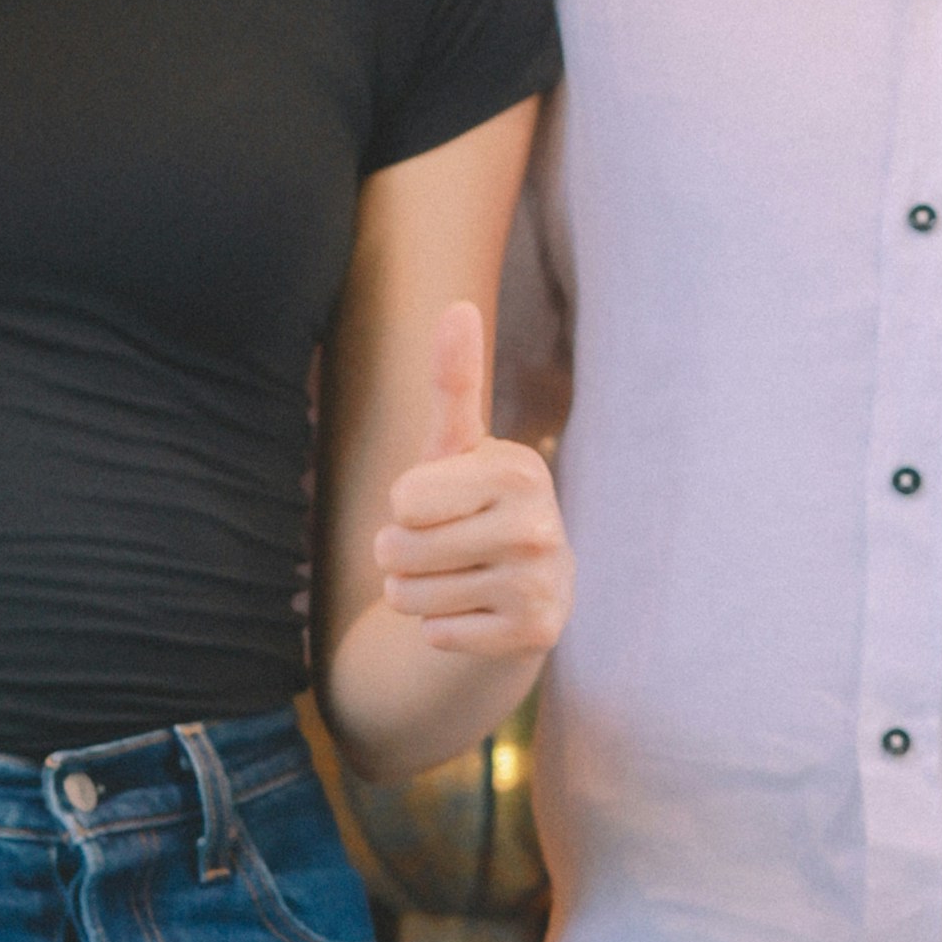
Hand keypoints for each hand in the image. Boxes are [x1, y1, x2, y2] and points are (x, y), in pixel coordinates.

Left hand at [364, 303, 567, 677]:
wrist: (519, 594)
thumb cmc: (470, 508)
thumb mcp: (456, 448)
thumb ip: (453, 382)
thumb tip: (458, 306)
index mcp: (518, 469)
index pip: (401, 498)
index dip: (405, 506)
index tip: (442, 504)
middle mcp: (541, 525)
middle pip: (398, 549)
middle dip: (401, 555)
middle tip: (441, 549)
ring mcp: (543, 583)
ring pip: (411, 597)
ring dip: (416, 594)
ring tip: (454, 579)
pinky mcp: (538, 634)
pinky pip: (435, 635)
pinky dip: (442, 629)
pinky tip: (476, 613)